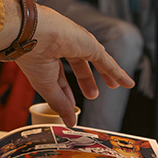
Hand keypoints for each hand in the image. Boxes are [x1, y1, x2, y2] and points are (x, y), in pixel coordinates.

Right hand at [10, 5, 134, 126]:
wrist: (33, 35)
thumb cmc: (32, 55)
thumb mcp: (46, 86)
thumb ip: (60, 103)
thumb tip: (69, 122)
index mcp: (45, 55)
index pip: (59, 75)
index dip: (65, 91)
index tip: (70, 104)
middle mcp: (62, 47)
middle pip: (79, 65)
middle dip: (86, 80)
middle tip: (92, 94)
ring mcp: (77, 44)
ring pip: (96, 60)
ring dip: (106, 73)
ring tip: (115, 85)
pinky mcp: (90, 44)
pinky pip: (106, 60)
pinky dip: (116, 71)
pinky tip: (126, 81)